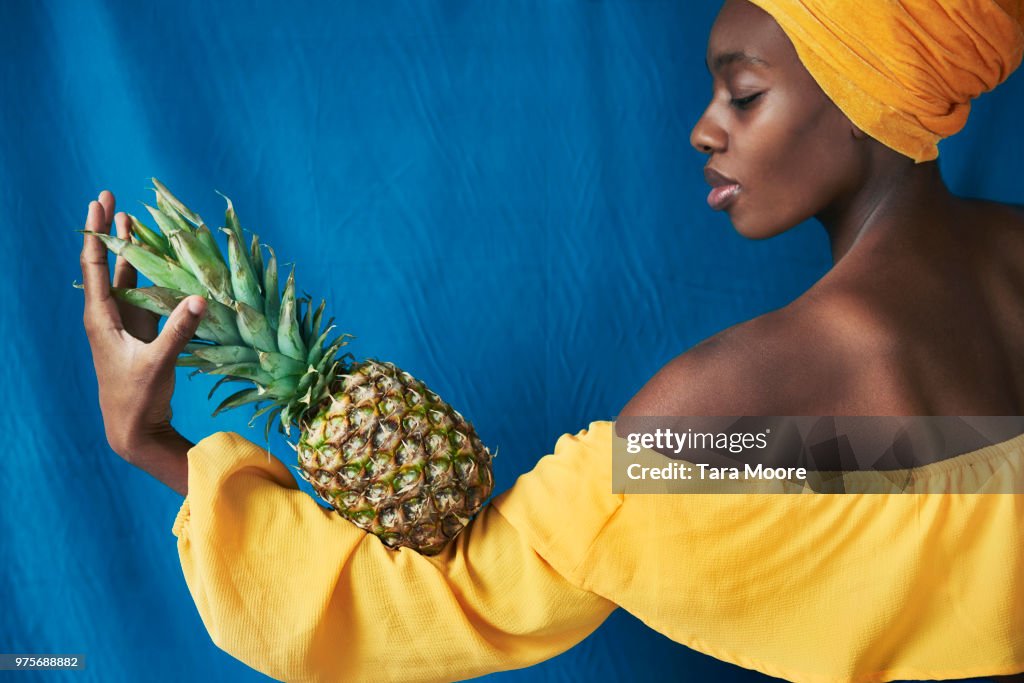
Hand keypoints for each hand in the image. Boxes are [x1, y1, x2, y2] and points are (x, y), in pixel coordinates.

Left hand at [80, 190, 204, 491]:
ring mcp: (124, 325)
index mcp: (101, 319)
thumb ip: (178, 331)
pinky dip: (149, 277)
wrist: (133, 430)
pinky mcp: (140, 336)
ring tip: (131, 220)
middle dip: (109, 233)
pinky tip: (160, 263)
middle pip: (106, 265)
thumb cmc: (137, 399)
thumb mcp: (158, 364)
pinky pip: (143, 297)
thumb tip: (201, 299)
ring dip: (129, 251)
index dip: (97, 234)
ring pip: (125, 279)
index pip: (94, 266)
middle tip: (110, 198)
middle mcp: (108, 317)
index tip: (99, 204)